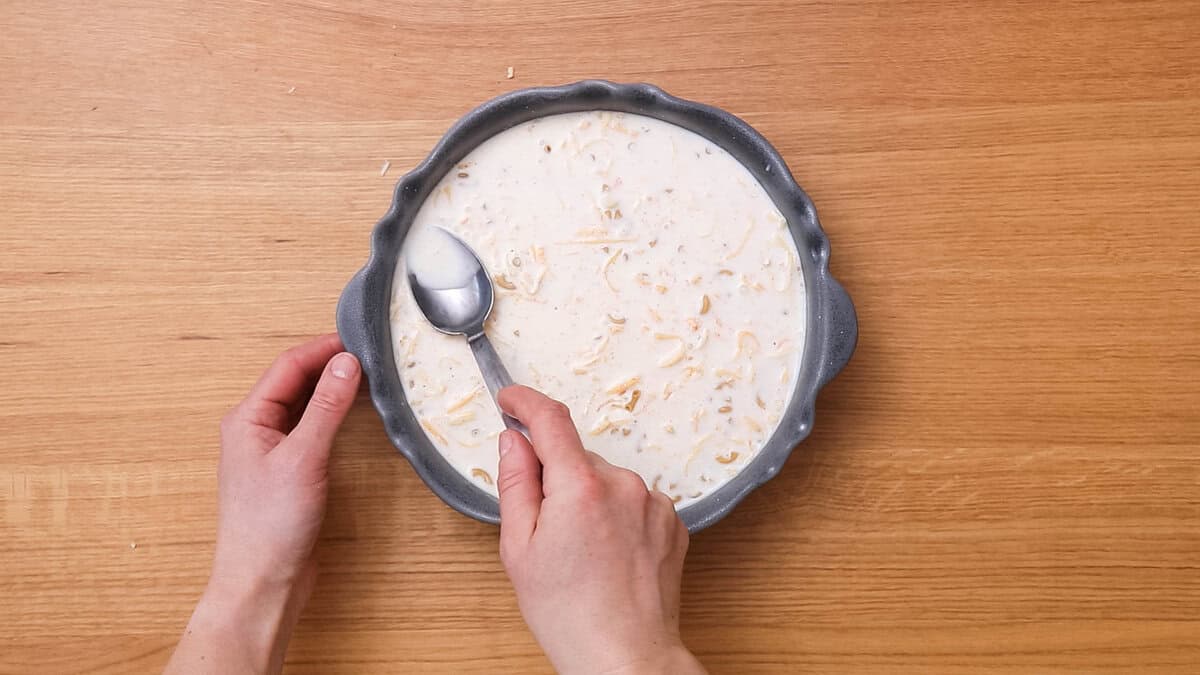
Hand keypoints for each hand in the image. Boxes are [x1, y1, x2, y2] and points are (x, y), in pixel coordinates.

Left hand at [165, 334, 360, 674]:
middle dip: (329, 364)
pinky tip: (352, 413)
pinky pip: (310, 428)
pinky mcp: (288, 471)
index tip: (360, 339)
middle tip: (370, 354)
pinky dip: (331, 414)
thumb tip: (347, 362)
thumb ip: (326, 407)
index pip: (289, 366)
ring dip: (331, 388)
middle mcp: (255, 429)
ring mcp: (271, 450)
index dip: (324, 348)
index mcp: (247, 418)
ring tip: (367, 376)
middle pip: (294, 381)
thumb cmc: (271, 524)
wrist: (263, 581)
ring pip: (303, 404)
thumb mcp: (303, 457)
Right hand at [495, 386, 705, 674]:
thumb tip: (513, 441)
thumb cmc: (570, 615)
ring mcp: (654, 503)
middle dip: (557, 480)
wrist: (625, 657)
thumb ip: (516, 484)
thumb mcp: (519, 549)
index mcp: (581, 488)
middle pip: (578, 459)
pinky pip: (633, 501)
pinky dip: (617, 517)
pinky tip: (609, 556)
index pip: (551, 419)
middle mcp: (624, 485)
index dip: (525, 402)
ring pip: (606, 481)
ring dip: (589, 500)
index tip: (510, 399)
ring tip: (583, 554)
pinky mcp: (673, 521)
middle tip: (545, 530)